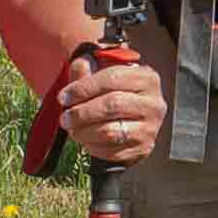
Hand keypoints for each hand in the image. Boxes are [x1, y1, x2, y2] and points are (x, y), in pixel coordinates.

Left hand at [64, 48, 164, 164]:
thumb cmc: (114, 93)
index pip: (113, 78)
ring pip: (111, 131)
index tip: (64, 97)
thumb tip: (80, 66)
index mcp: (146, 77)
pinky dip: (93, 146)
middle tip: (65, 117)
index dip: (84, 87)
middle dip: (82, 112)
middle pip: (112, 105)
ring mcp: (151, 127)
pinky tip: (85, 140)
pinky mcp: (144, 147)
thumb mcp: (102, 76)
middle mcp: (154, 103)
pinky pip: (113, 151)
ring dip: (84, 132)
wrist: (132, 119)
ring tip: (72, 129)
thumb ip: (88, 69)